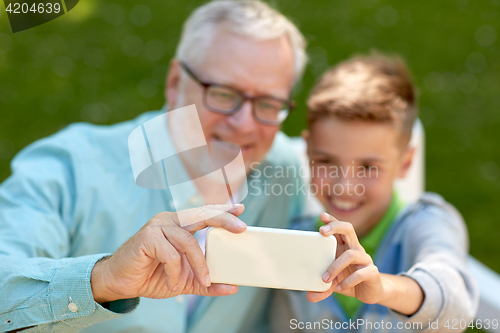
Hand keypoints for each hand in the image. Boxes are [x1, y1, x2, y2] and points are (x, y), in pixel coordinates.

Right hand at [90, 204, 245, 302]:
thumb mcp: (185, 280)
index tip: (241, 208)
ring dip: (198, 265)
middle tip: (241, 228)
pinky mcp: (147, 237)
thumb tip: (232, 287)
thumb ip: (207, 283)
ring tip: (202, 281)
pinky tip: (172, 282)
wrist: (120, 283)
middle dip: (223, 219)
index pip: (204, 213)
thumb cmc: (151, 276)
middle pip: (201, 215)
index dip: (223, 209)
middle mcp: (170, 221)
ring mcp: (158, 226)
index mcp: (179, 225)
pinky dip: (175, 272)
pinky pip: (171, 255)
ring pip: (188, 242)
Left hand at [307, 212, 383, 303]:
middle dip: (335, 227)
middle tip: (322, 232)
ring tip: (326, 279)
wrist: (371, 292)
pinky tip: (340, 288)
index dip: (332, 220)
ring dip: (336, 266)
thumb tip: (309, 296)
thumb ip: (321, 289)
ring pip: (351, 254)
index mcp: (345, 247)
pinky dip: (348, 281)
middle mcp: (355, 249)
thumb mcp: (333, 284)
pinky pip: (360, 273)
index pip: (339, 229)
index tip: (322, 216)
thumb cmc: (350, 281)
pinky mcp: (372, 272)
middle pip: (348, 229)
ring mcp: (365, 259)